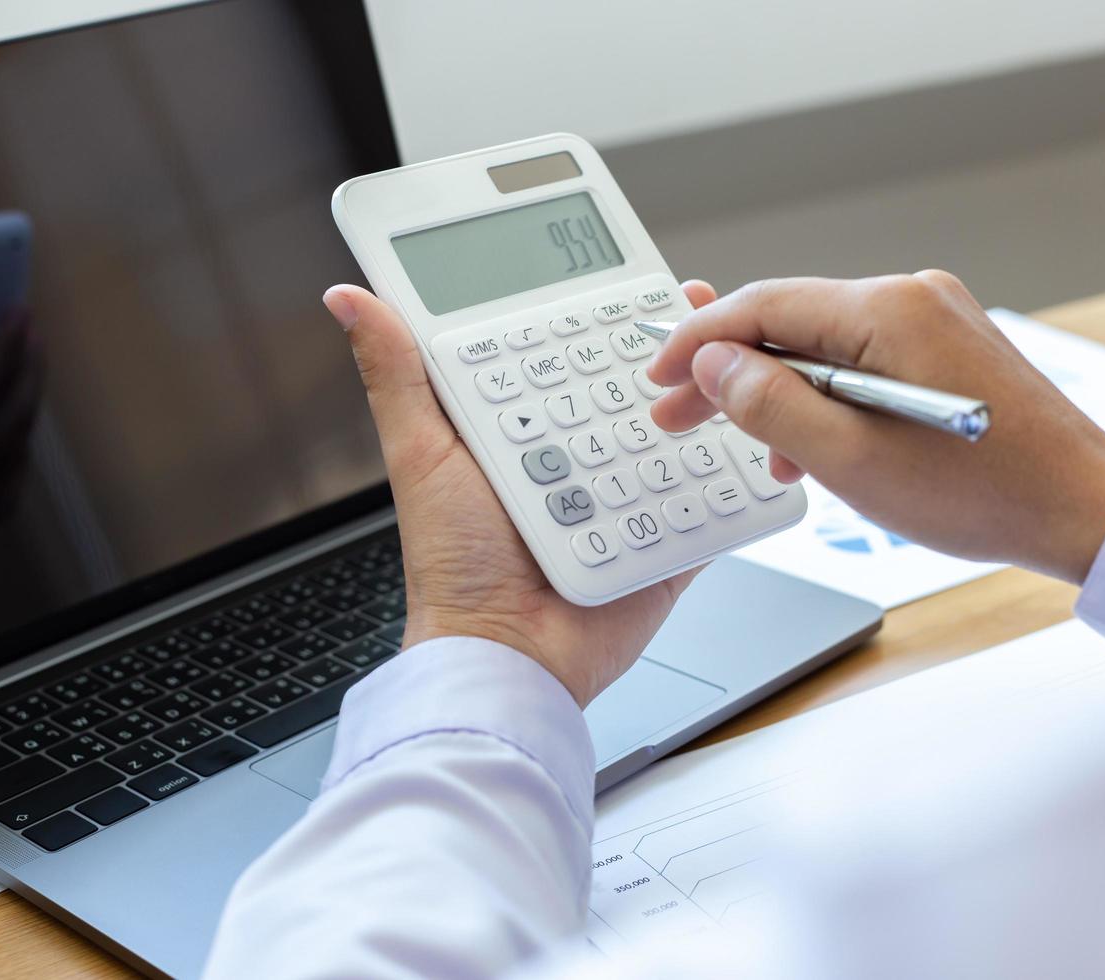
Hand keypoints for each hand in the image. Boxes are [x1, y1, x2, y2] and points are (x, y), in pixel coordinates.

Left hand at [323, 283, 714, 706]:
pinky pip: (713, 500)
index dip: (598, 309)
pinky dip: (737, 473)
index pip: (568, 347)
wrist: (509, 657)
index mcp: (523, 424)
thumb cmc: (454, 566)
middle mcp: (577, 452)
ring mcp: (626, 494)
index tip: (628, 272)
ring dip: (711, 396)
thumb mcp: (420, 454)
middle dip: (672, 344)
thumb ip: (398, 373)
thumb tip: (348, 297)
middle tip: (694, 311)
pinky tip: (756, 435)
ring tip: (731, 364)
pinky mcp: (666, 539)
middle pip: (635, 382)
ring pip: (681, 431)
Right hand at [646, 272, 1104, 583]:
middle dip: (729, 371)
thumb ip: (769, 406)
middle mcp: (912, 297)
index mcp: (889, 310)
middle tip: (676, 414)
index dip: (699, 342)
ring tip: (744, 448)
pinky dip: (822, 400)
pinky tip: (808, 448)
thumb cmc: (984, 493)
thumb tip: (715, 365)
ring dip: (775, 393)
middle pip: (790, 322)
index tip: (658, 377)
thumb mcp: (849, 460)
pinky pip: (859, 362)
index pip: (764, 305)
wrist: (1085, 509)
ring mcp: (934, 320)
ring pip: (822, 347)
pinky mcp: (945, 349)